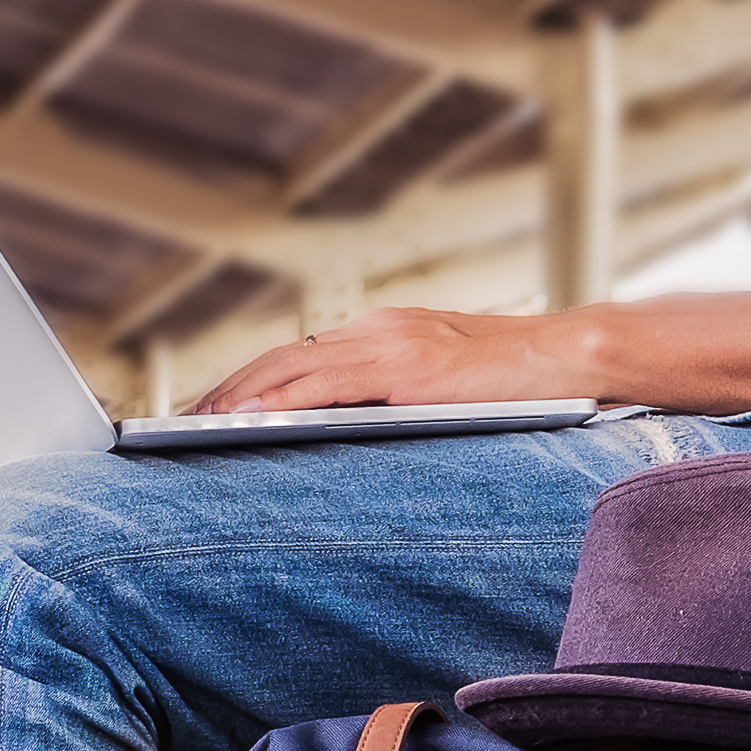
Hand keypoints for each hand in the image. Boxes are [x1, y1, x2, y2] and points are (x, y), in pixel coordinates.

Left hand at [190, 306, 597, 415]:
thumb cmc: (511, 379)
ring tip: (200, 422)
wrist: (568, 356)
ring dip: (239, 395)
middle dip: (227, 387)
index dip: (247, 377)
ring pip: (293, 365)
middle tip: (182, 418)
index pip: (296, 352)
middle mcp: (377, 328)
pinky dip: (283, 400)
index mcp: (381, 330)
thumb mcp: (437, 380)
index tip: (209, 404)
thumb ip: (388, 391)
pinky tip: (253, 418)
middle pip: (280, 355)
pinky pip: (329, 384)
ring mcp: (391, 343)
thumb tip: (340, 422)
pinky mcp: (406, 368)